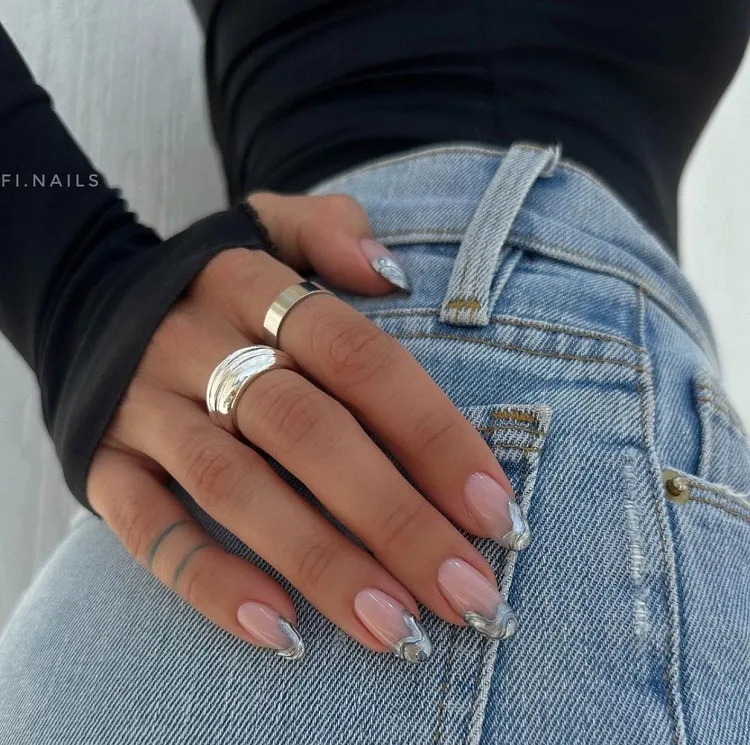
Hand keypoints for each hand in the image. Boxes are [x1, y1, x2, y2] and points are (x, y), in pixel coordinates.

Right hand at [88, 192, 527, 661]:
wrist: (90, 300)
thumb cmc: (217, 285)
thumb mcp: (269, 224)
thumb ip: (330, 229)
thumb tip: (392, 272)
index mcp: (251, 287)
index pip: (359, 359)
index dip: (431, 434)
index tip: (495, 511)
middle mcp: (197, 347)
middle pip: (308, 433)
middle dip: (394, 519)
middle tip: (469, 597)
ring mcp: (144, 410)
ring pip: (235, 489)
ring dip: (320, 563)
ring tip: (395, 631)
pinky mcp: (101, 465)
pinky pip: (148, 529)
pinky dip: (209, 581)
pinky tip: (280, 632)